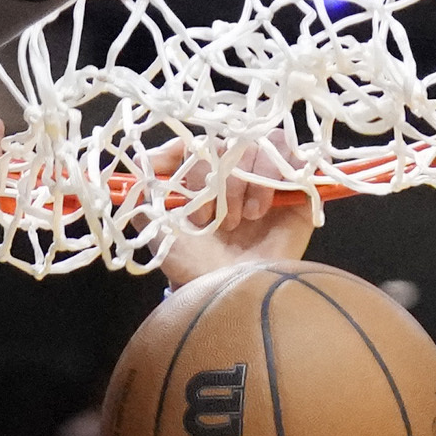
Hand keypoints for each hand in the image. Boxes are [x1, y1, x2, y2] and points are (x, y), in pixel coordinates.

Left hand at [157, 153, 320, 289]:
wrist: (232, 293)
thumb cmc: (195, 268)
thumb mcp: (160, 233)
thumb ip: (148, 198)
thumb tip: (138, 162)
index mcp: (204, 180)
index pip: (197, 142)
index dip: (184, 154)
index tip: (172, 174)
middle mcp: (236, 175)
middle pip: (230, 142)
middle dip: (220, 180)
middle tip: (219, 221)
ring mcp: (268, 182)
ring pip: (263, 144)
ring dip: (250, 179)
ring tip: (247, 217)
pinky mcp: (297, 193)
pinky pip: (294, 157)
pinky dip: (279, 172)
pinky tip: (264, 208)